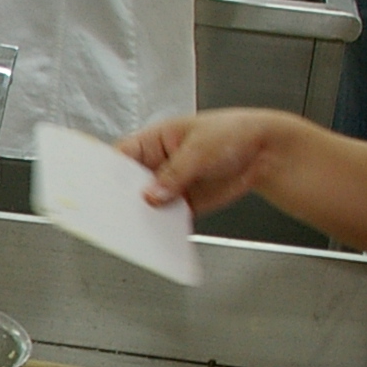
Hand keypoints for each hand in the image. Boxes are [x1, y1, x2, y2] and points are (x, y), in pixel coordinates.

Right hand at [114, 107, 283, 216]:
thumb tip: (152, 194)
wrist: (264, 152)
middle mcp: (156, 165)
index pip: (120, 157)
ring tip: (142, 227)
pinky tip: (163, 233)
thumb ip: (175, 172)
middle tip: (120, 213)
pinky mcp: (183, 205)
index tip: (101, 190)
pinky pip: (167, 220)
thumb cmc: (232, 132)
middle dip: (124, 200)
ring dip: (144, 217)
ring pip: (146, 206)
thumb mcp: (200, 148)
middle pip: (129, 185)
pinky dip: (164, 228)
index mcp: (152, 141)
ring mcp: (168, 187)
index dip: (107, 173)